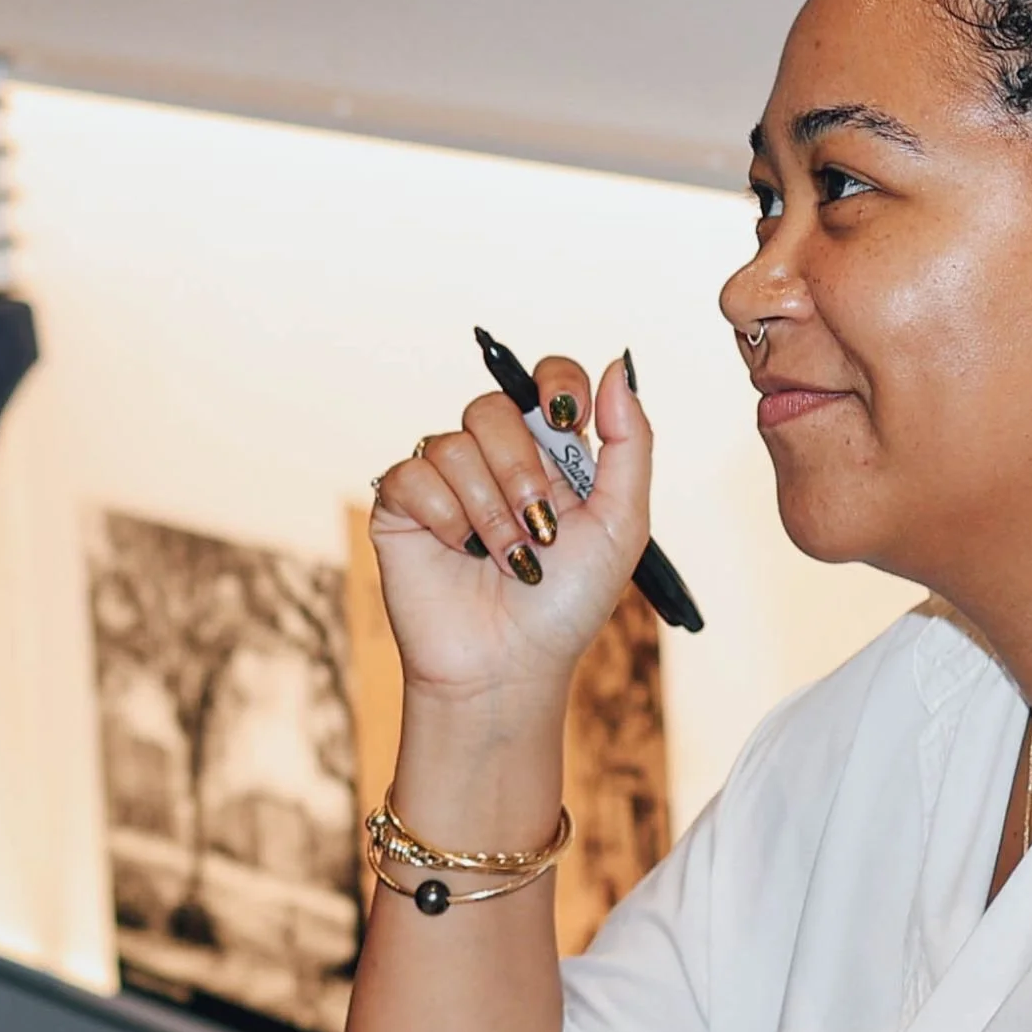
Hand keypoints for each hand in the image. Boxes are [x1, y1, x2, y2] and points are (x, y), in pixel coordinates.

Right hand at [371, 354, 650, 703]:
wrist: (510, 667)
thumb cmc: (569, 605)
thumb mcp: (623, 525)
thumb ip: (630, 444)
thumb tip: (620, 365)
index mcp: (553, 455)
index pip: (549, 380)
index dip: (556, 383)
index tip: (566, 418)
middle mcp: (497, 458)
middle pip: (496, 407)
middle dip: (522, 471)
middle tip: (540, 528)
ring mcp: (447, 479)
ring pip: (454, 443)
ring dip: (490, 510)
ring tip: (507, 559)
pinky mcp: (402, 505)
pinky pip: (413, 474)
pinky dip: (446, 517)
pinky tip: (460, 553)